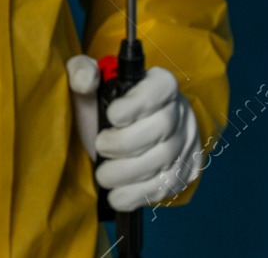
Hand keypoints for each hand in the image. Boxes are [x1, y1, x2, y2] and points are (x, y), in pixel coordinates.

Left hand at [66, 57, 201, 211]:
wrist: (127, 134)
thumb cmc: (108, 105)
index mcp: (160, 83)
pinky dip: (139, 194)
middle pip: (162, 127)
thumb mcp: (91, 82)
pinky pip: (168, 186)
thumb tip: (85, 79)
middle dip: (125, 143)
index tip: (111, 115)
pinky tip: (118, 195)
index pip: (160, 88)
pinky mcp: (184, 170)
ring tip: (103, 176)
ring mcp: (186, 142)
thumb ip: (82, 72)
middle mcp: (178, 111)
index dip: (136, 104)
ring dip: (128, 173)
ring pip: (166, 160)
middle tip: (100, 147)